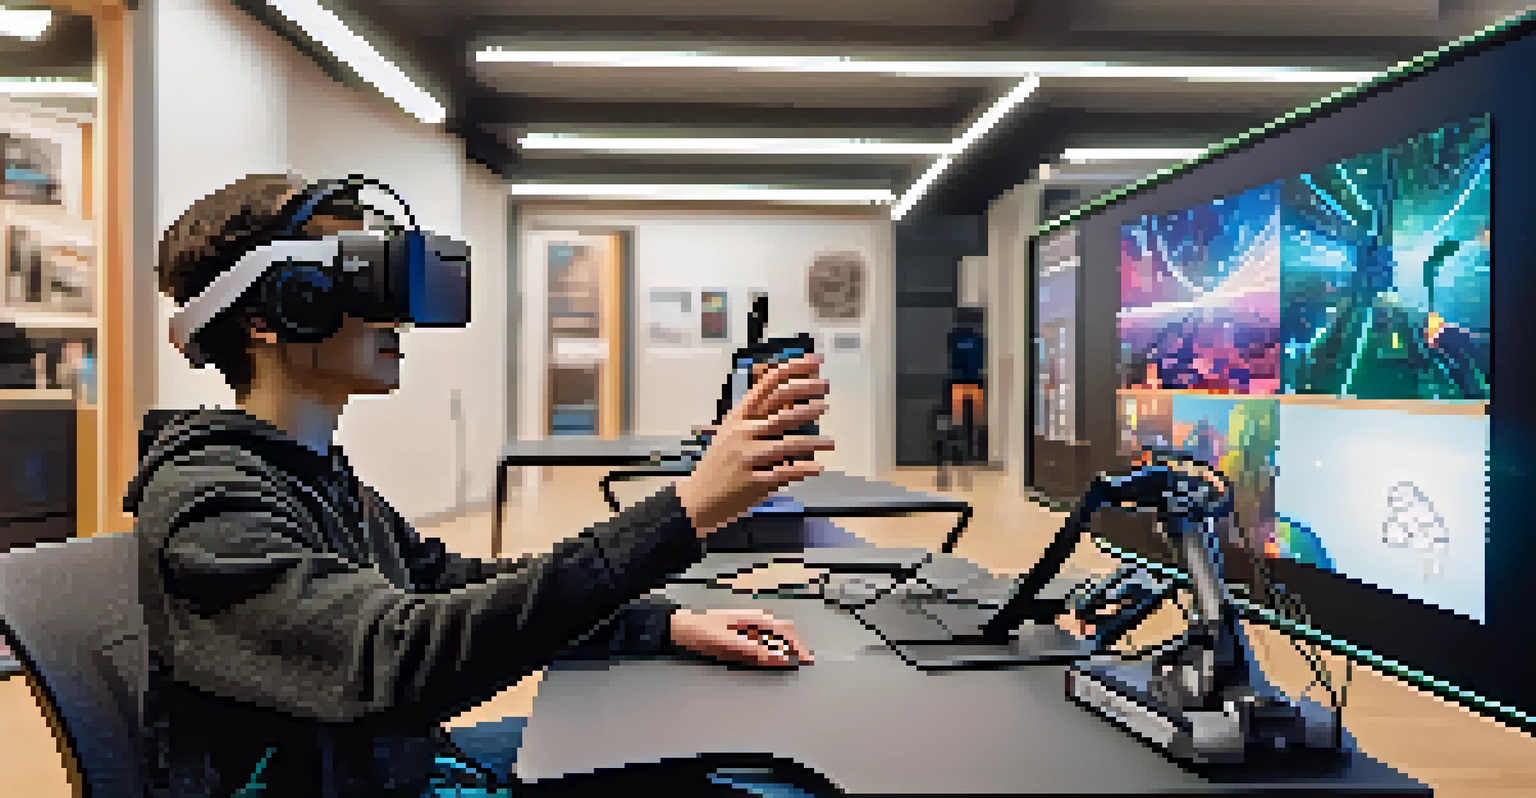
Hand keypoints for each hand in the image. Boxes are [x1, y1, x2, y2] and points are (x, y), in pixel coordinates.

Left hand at [669, 608, 814, 666]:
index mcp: (753, 618)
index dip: (799, 645)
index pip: (785, 630)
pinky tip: (766, 659)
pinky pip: (759, 643)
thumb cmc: (699, 631)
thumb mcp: (728, 643)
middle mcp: (751, 620)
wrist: (676, 629)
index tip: (808, 659)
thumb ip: (755, 651)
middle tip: (803, 662)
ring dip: (781, 649)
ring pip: (771, 638)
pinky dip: (767, 652)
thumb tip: (781, 657)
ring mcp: (744, 627)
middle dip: (794, 646)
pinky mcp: (737, 635)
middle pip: (781, 632)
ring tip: (790, 662)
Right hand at [675, 354, 832, 534]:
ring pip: (785, 444)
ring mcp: (746, 457)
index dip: (793, 370)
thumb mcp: (734, 430)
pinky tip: (818, 467)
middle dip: (806, 395)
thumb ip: (760, 414)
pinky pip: (782, 474)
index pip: (767, 385)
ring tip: (831, 441)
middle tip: (827, 387)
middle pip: (779, 410)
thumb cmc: (722, 460)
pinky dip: (802, 470)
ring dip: (812, 441)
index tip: (814, 361)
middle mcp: (741, 432)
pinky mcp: (752, 481)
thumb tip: (793, 396)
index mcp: (738, 416)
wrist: (698, 496)